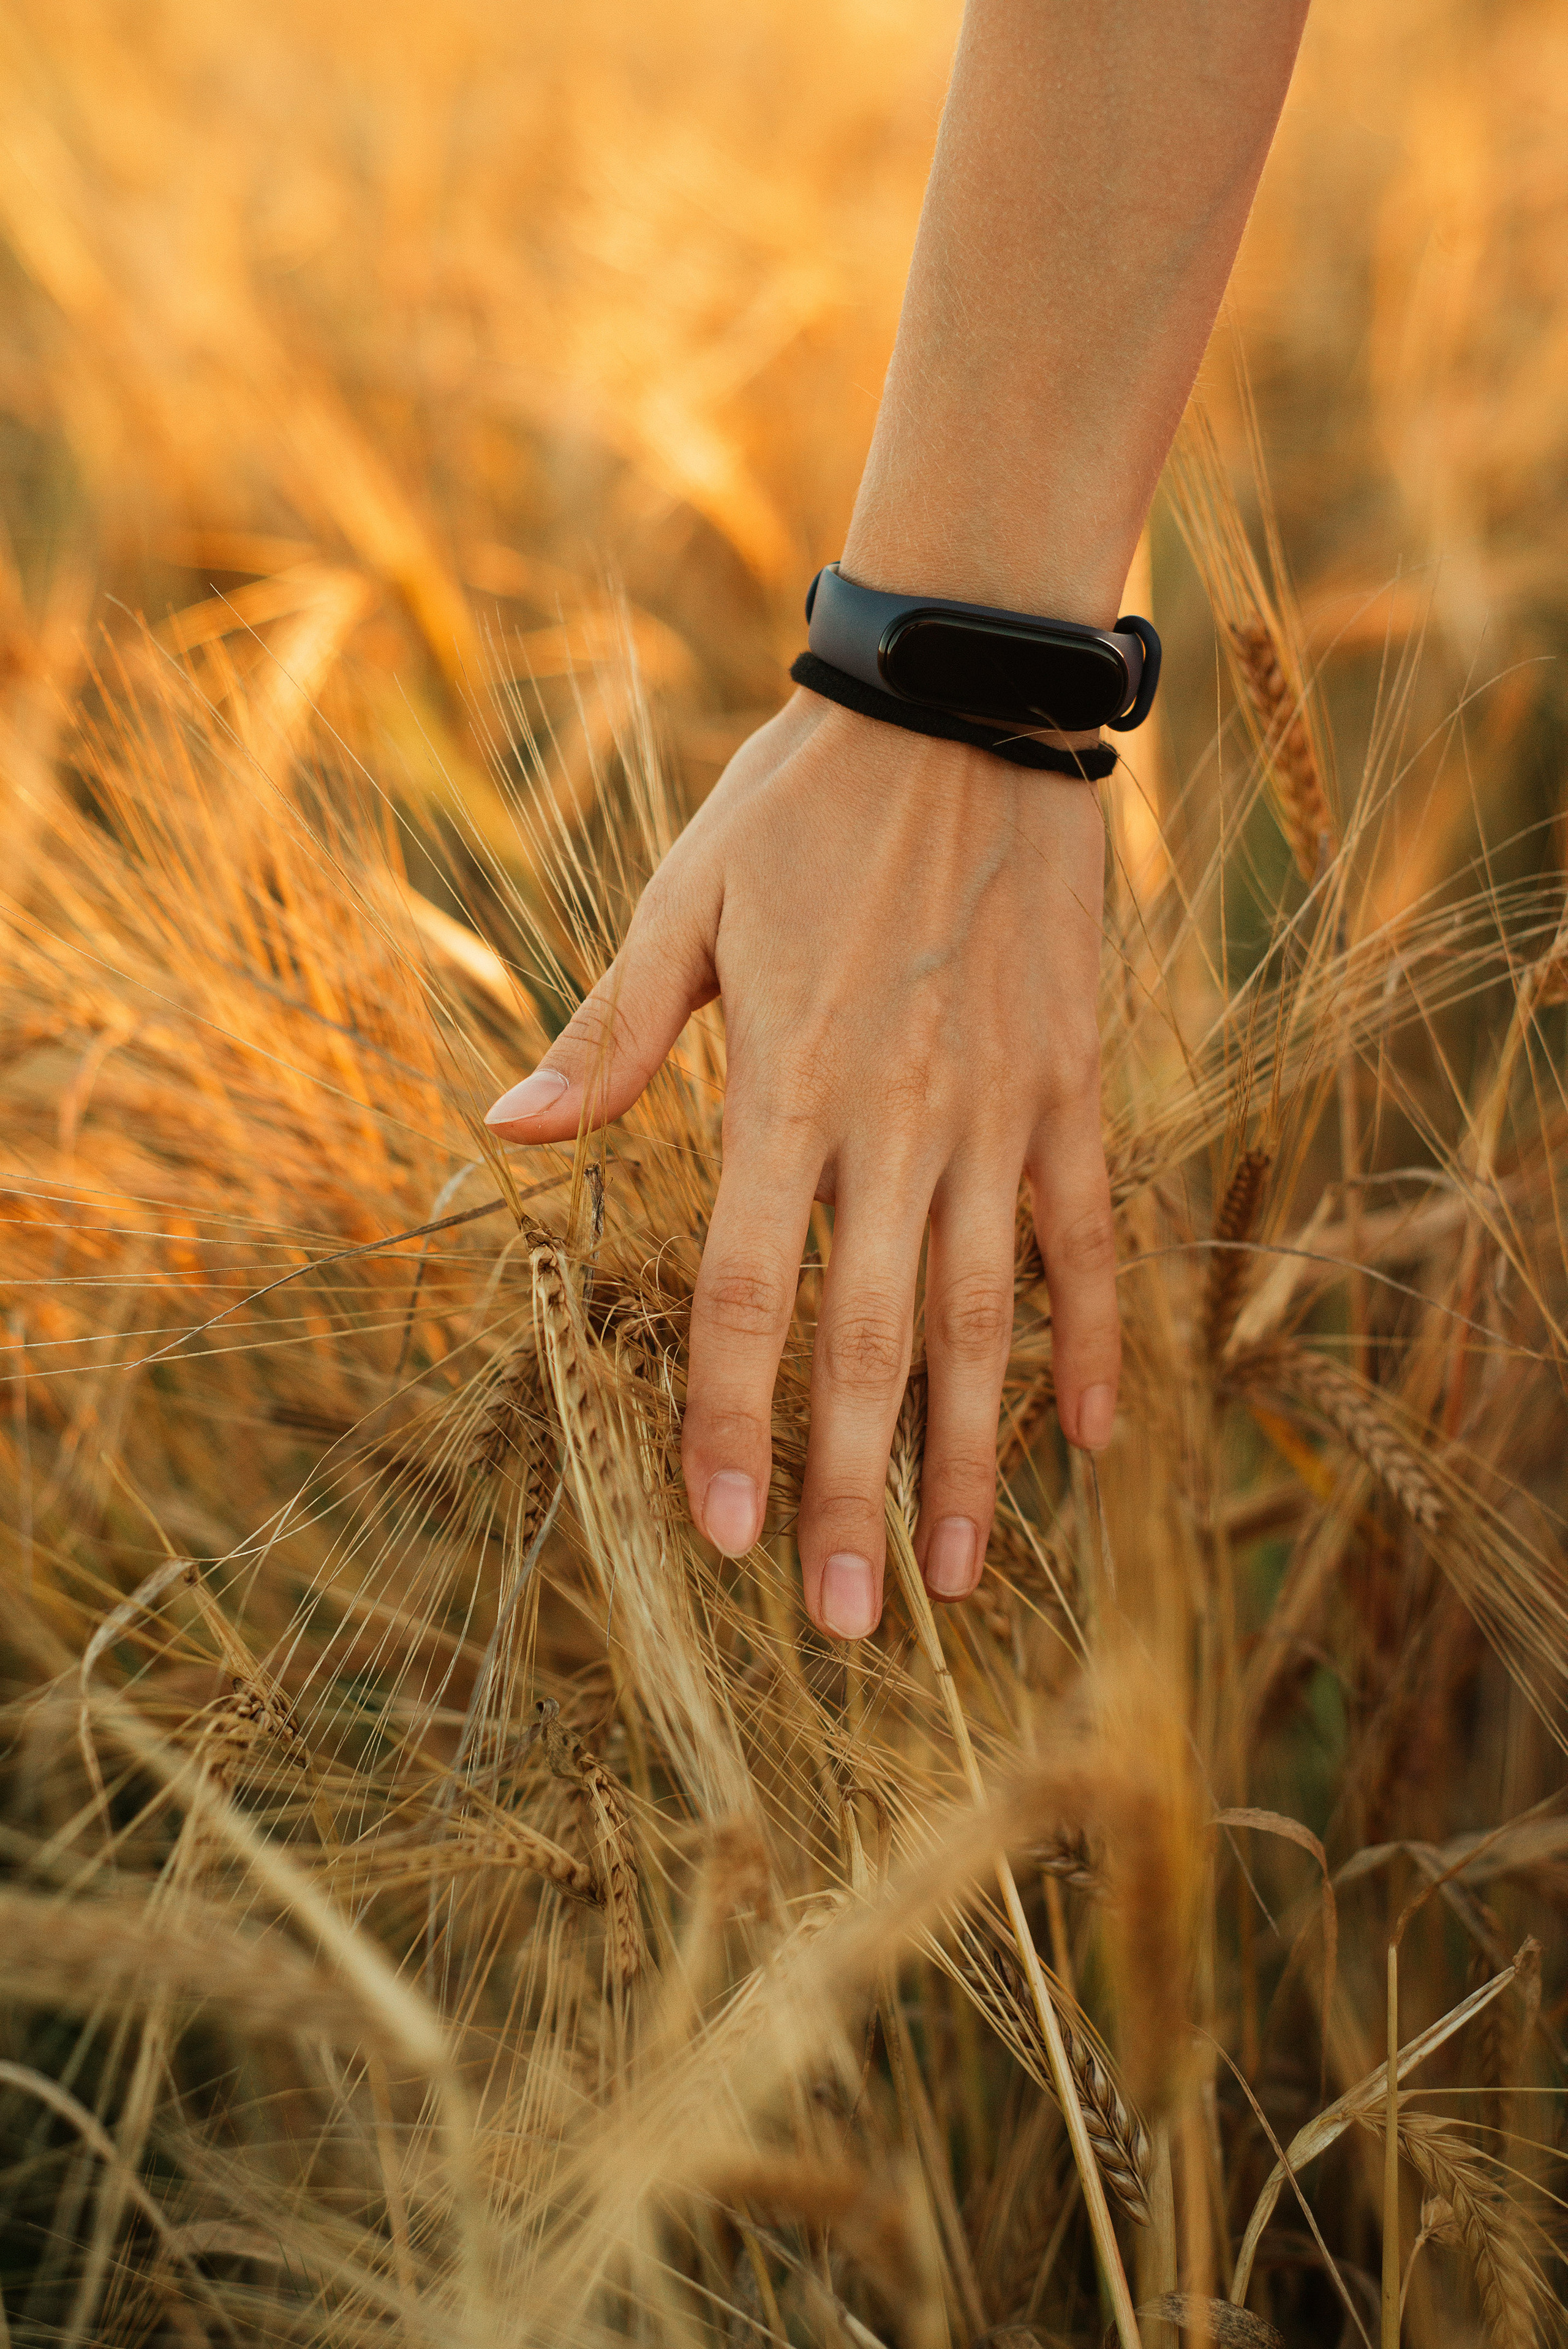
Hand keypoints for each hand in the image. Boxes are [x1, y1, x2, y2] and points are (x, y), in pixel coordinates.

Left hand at [485, 688, 1118, 1640]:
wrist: (967, 706)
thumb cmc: (802, 809)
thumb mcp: (685, 901)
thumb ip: (608, 1037)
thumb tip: (502, 1135)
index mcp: (789, 1084)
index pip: (751, 1291)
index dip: (737, 1422)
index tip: (728, 1536)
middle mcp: (901, 1120)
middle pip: (871, 1339)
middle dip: (849, 1487)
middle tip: (838, 1621)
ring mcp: (1001, 1109)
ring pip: (986, 1314)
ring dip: (968, 1455)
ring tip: (950, 1577)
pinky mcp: (1073, 1084)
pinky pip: (1088, 1234)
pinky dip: (1091, 1337)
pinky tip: (1085, 1443)